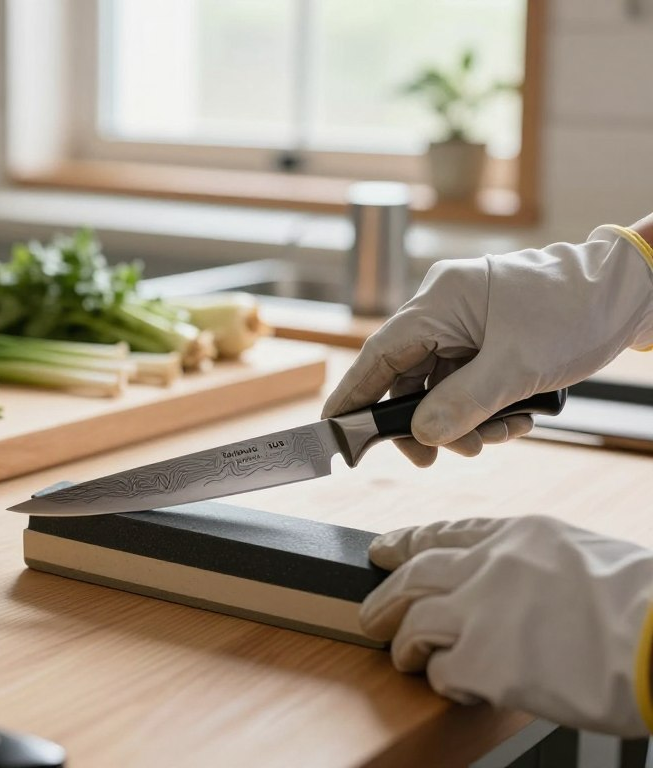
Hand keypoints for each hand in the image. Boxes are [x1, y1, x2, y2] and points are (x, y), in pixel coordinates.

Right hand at [322, 230, 652, 465]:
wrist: (633, 289)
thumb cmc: (576, 312)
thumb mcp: (517, 368)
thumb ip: (461, 405)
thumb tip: (421, 435)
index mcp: (440, 301)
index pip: (378, 354)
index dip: (352, 394)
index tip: (334, 431)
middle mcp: (445, 308)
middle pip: (406, 376)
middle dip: (421, 422)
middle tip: (434, 457)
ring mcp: (466, 322)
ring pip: (437, 384)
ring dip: (458, 419)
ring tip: (493, 439)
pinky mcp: (487, 335)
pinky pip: (465, 379)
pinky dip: (480, 407)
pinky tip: (511, 420)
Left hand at [361, 516, 652, 736]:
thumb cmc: (643, 603)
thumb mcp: (580, 554)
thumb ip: (528, 561)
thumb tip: (494, 579)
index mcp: (520, 534)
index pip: (445, 533)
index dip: (407, 542)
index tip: (385, 549)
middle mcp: (492, 566)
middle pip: (414, 575)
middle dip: (385, 594)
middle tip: (371, 612)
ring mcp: (484, 613)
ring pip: (414, 624)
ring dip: (404, 644)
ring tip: (404, 656)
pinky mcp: (487, 664)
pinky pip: (442, 673)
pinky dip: (444, 681)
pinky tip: (460, 686)